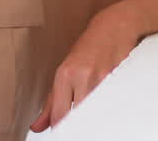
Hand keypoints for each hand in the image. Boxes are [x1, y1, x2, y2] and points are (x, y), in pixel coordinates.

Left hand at [29, 5, 144, 131]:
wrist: (115, 26)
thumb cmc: (89, 47)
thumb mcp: (65, 70)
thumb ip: (52, 102)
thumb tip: (38, 126)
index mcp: (65, 74)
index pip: (60, 115)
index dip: (60, 129)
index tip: (61, 132)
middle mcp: (83, 76)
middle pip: (78, 116)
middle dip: (77, 125)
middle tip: (76, 126)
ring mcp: (103, 79)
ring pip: (95, 112)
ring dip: (92, 116)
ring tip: (91, 110)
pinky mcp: (119, 80)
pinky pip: (110, 103)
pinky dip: (106, 107)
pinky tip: (105, 102)